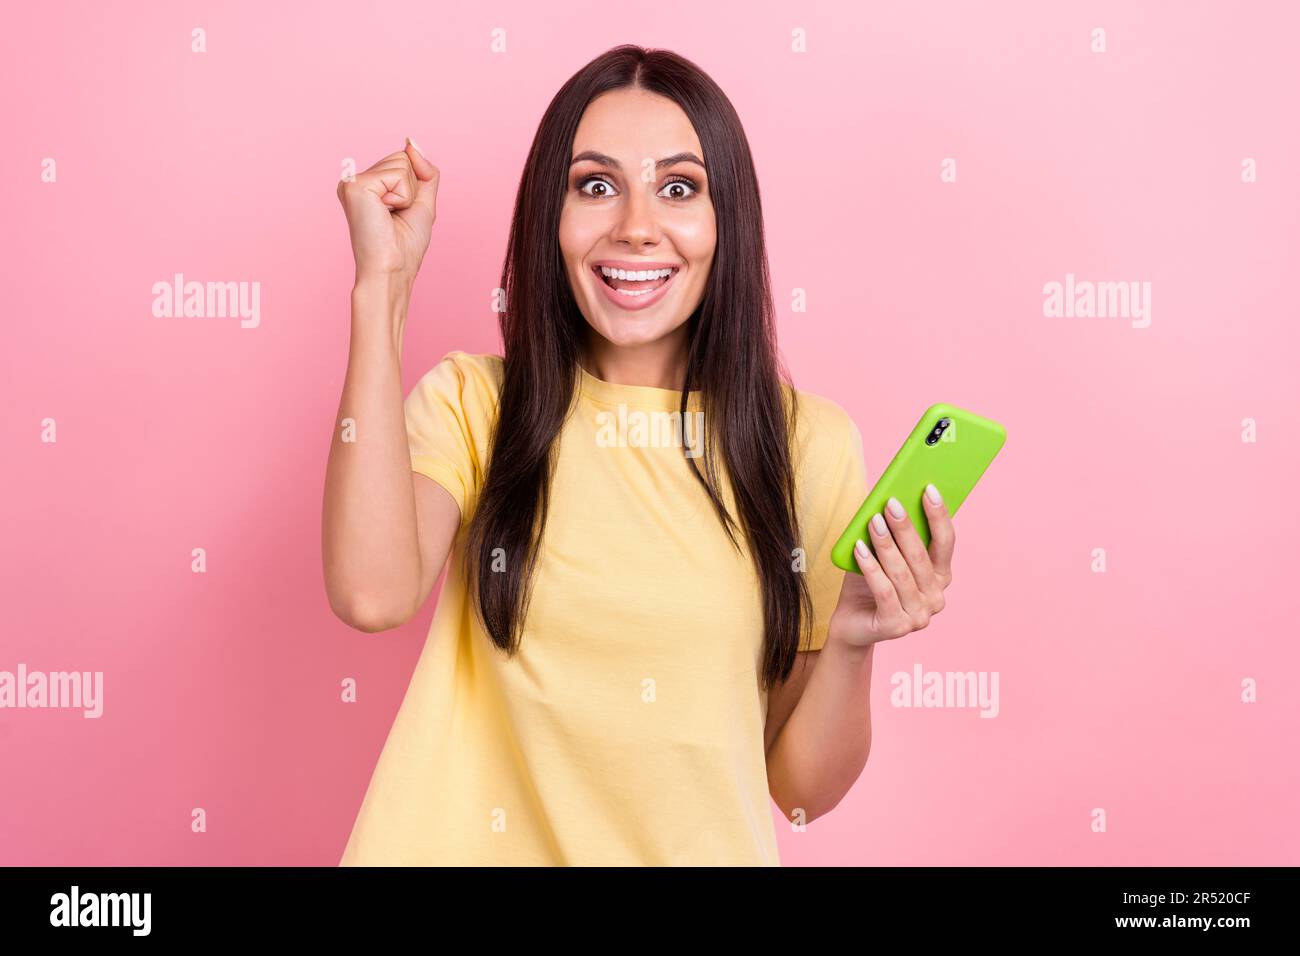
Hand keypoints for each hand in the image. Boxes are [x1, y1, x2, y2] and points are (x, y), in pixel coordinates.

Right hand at [336, 138, 439, 287]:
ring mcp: (352, 181)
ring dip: (407, 194)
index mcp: (367, 185)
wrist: (391, 270)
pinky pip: (397, 174)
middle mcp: (355, 180)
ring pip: (402, 163)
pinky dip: (402, 197)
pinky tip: (385, 213)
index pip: (403, 161)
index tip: (400, 213)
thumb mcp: (422, 203)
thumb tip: (411, 141)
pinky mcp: (355, 185)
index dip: (413, 187)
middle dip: (411, 189)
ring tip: (390, 216)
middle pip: (402, 158)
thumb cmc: (404, 247)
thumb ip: (423, 171)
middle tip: (396, 216)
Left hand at [827, 484, 954, 648]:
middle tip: (891, 503)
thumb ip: (893, 534)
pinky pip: (884, 591)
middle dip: (905, 527)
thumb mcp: (883, 555)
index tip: (929, 489)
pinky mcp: (897, 627)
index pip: (946, 542)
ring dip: (886, 544)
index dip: (939, 515)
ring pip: (901, 573)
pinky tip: (859, 549)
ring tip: (873, 522)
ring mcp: (919, 616)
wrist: (850, 623)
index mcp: (940, 577)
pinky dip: (870, 568)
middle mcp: (936, 598)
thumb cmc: (868, 583)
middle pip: (921, 556)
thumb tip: (892, 499)